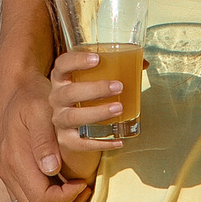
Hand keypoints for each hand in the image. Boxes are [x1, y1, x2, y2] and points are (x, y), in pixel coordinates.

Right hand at [0, 59, 93, 201]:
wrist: (13, 89)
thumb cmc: (31, 98)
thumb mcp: (39, 112)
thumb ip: (44, 141)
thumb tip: (51, 169)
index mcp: (15, 160)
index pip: (42, 198)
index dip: (67, 198)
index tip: (84, 183)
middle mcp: (7, 172)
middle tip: (85, 192)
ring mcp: (7, 175)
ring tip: (77, 194)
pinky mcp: (10, 174)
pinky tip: (63, 190)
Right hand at [43, 47, 127, 180]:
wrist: (72, 122)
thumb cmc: (87, 94)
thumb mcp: (96, 78)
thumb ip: (117, 68)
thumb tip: (143, 64)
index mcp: (62, 78)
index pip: (62, 65)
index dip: (77, 60)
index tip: (97, 58)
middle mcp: (57, 98)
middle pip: (69, 93)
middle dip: (94, 90)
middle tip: (118, 86)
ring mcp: (59, 119)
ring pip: (73, 117)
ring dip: (96, 113)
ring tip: (118, 108)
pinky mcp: (66, 138)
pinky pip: (80, 143)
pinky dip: (100, 143)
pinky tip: (119, 140)